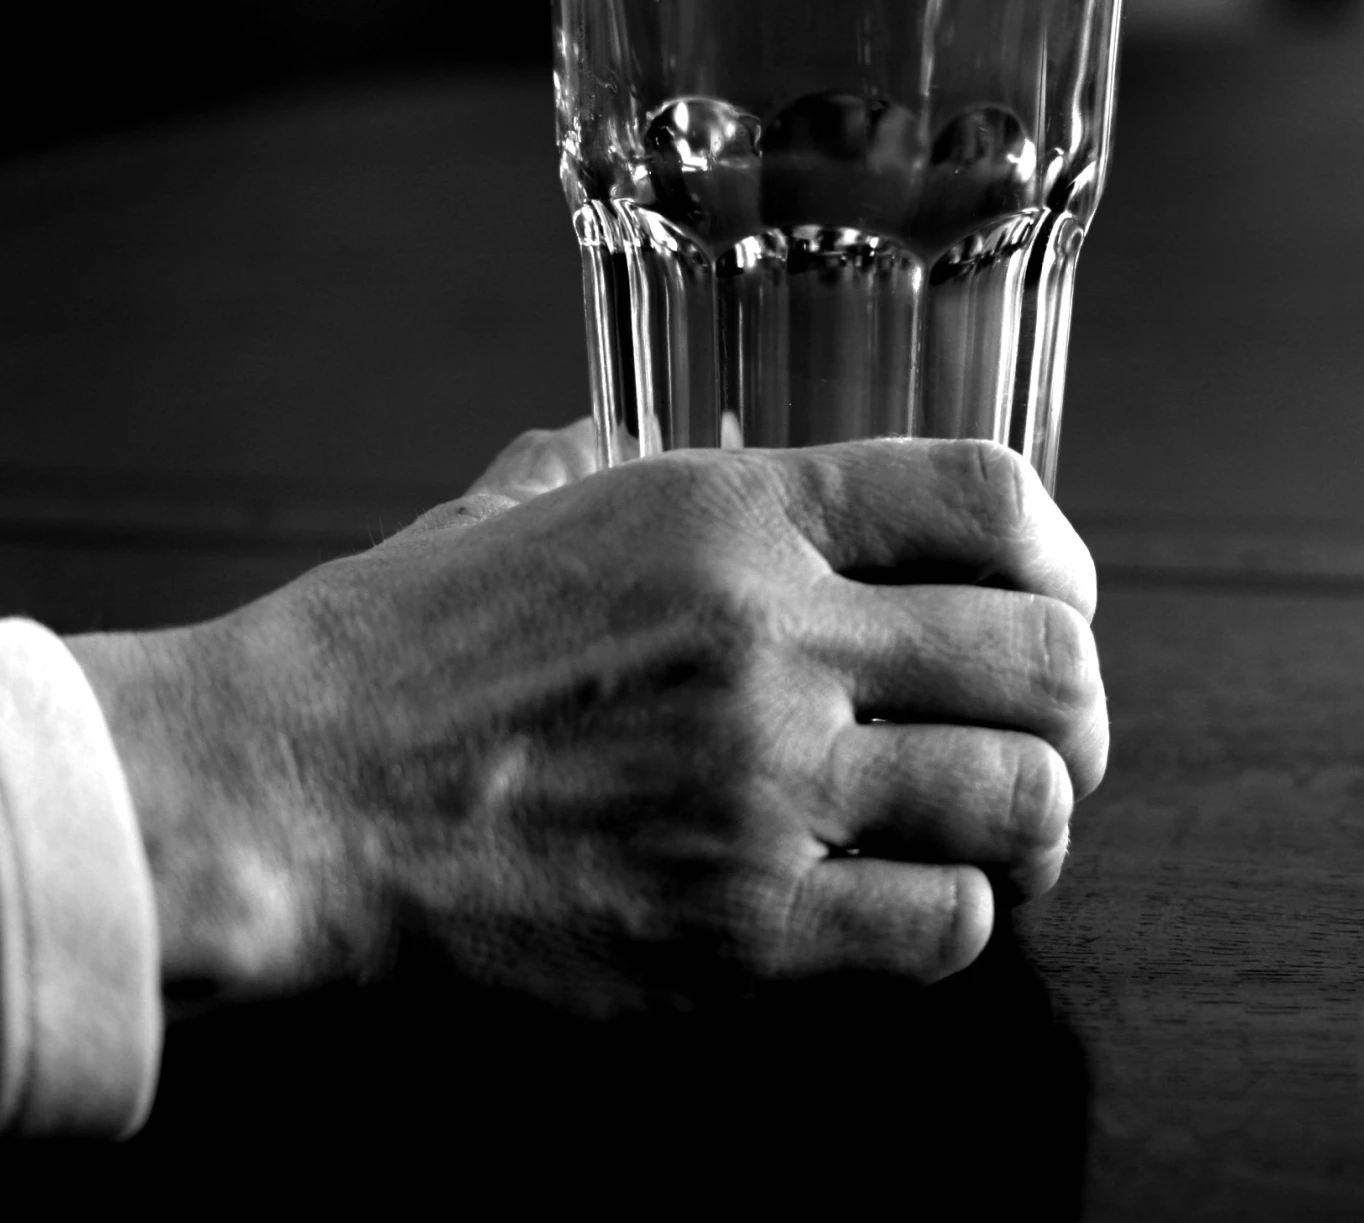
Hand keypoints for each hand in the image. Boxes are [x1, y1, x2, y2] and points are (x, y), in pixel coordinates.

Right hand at [69, 425, 1104, 1015]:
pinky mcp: (738, 934)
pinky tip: (907, 906)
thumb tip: (630, 430)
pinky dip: (955, 919)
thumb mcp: (513, 505)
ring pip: (1023, 800)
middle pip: (1047, 661)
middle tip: (1044, 735)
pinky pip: (944, 929)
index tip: (1053, 600)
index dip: (1058, 556)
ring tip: (997, 830)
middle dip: (1075, 706)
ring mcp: (764, 791)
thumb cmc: (389, 652)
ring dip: (1033, 821)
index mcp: (731, 512)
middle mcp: (774, 640)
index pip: (990, 497)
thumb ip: (602, 460)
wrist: (288, 798)